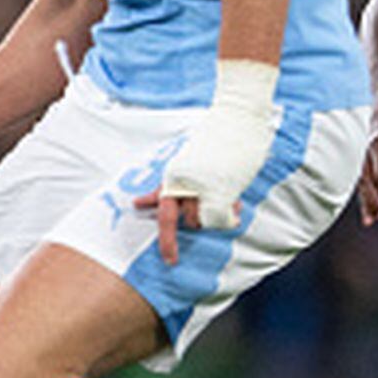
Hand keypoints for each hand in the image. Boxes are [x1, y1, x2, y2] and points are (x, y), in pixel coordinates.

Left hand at [142, 108, 274, 264]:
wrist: (236, 117)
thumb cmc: (215, 138)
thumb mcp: (185, 162)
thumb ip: (167, 186)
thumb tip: (141, 203)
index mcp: (173, 175)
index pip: (165, 215)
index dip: (167, 241)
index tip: (171, 260)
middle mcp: (185, 182)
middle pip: (189, 221)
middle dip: (201, 217)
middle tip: (219, 203)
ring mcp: (203, 186)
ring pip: (206, 219)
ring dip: (218, 213)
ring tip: (230, 198)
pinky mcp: (223, 188)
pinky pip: (224, 217)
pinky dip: (231, 215)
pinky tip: (236, 204)